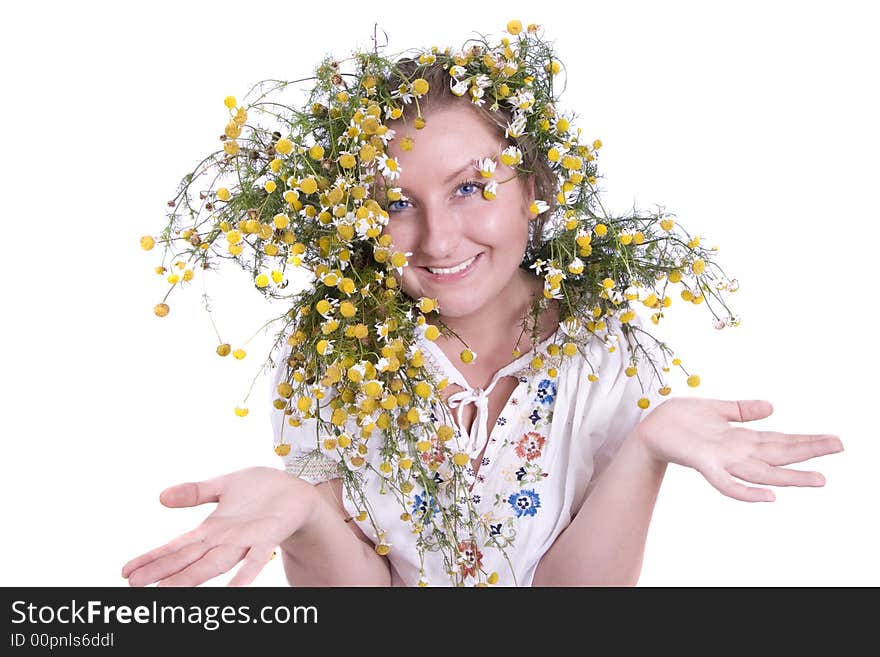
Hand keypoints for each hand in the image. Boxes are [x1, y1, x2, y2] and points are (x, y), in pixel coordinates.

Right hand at [121, 466, 314, 586]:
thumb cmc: (262, 490)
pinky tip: (234, 593)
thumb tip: (161, 497)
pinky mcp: (268, 536)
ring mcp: (245, 541)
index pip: (176, 546)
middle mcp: (225, 540)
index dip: (152, 558)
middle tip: (133, 588)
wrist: (298, 491)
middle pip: (188, 559)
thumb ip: (195, 492)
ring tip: (167, 593)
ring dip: (192, 578)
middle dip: (161, 572)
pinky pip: (255, 559)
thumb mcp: (224, 485)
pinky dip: (244, 576)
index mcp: (212, 529)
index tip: (125, 572)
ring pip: (214, 563)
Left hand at [634, 397, 843, 501]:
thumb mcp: (715, 408)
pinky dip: (747, 492)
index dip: (806, 440)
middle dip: (810, 451)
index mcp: (741, 438)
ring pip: (763, 472)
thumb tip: (772, 407)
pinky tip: (769, 496)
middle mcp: (737, 452)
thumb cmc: (680, 419)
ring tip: (819, 479)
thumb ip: (741, 410)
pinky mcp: (704, 463)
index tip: (835, 439)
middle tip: (840, 447)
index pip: (781, 439)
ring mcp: (722, 460)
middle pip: (780, 453)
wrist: (649, 430)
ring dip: (790, 477)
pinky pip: (727, 483)